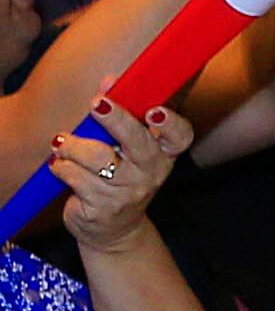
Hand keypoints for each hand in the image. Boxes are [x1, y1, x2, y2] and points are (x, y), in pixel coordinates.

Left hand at [56, 98, 192, 255]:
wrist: (112, 229)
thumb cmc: (118, 178)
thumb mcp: (126, 148)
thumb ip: (119, 114)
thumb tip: (109, 81)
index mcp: (163, 154)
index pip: (180, 136)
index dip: (171, 122)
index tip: (154, 110)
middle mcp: (151, 173)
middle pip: (137, 141)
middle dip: (116, 119)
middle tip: (96, 104)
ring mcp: (128, 192)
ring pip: (97, 159)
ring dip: (72, 146)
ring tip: (61, 143)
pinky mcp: (102, 207)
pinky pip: (75, 178)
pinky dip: (61, 167)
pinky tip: (59, 165)